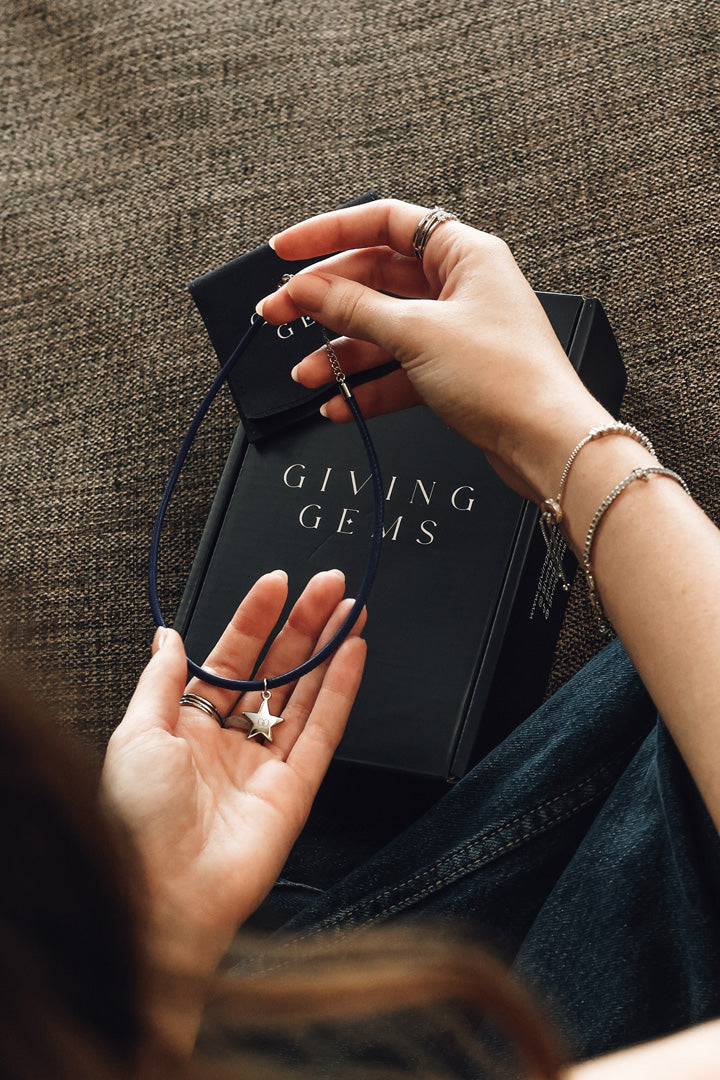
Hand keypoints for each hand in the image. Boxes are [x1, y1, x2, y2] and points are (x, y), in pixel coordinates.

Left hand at [102, 570, 365, 979]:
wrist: (161, 894)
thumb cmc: (135, 820)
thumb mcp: (134, 734)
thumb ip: (160, 680)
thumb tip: (167, 636)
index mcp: (187, 727)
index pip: (230, 658)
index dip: (254, 619)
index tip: (276, 585)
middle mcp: (229, 742)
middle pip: (275, 670)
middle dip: (302, 625)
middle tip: (326, 585)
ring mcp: (265, 765)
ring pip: (305, 693)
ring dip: (329, 649)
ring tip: (349, 609)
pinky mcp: (295, 790)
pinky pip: (324, 731)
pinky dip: (342, 691)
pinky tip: (354, 655)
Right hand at [258, 198, 611, 502]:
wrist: (547, 444)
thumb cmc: (508, 378)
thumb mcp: (417, 334)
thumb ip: (355, 308)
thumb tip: (309, 287)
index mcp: (463, 253)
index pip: (383, 223)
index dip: (329, 233)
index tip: (287, 251)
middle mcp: (460, 286)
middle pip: (375, 279)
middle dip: (324, 302)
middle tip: (279, 313)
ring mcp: (455, 331)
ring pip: (382, 330)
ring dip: (340, 352)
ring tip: (307, 372)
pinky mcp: (453, 372)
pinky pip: (397, 370)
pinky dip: (367, 386)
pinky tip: (340, 402)